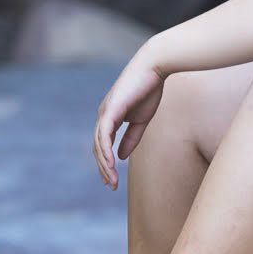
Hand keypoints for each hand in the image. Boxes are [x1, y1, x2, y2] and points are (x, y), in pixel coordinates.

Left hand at [92, 57, 164, 189]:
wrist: (154, 68)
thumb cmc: (149, 90)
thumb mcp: (141, 120)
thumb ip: (131, 138)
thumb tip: (120, 157)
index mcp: (110, 116)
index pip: (103, 144)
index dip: (106, 163)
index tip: (112, 180)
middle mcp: (103, 114)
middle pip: (97, 147)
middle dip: (103, 169)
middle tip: (111, 186)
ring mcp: (104, 111)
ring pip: (98, 144)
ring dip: (104, 165)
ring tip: (111, 181)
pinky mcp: (110, 109)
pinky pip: (104, 135)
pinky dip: (106, 151)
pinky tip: (110, 165)